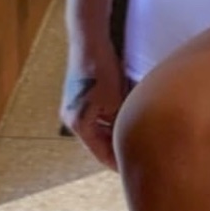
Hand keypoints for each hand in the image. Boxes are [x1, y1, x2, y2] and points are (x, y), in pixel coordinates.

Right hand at [59, 51, 128, 171]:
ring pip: (98, 128)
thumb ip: (120, 123)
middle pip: (98, 142)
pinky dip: (110, 118)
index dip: (117, 163)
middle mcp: (72, 119)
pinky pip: (97, 115)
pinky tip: (125, 117)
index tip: (134, 170)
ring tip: (134, 139)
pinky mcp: (80, 96)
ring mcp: (74, 106)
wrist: (90, 40)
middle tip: (137, 156)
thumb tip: (132, 138)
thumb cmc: (102, 70)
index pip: (100, 153)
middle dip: (116, 148)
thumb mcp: (116, 101)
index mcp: (78, 125)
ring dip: (114, 132)